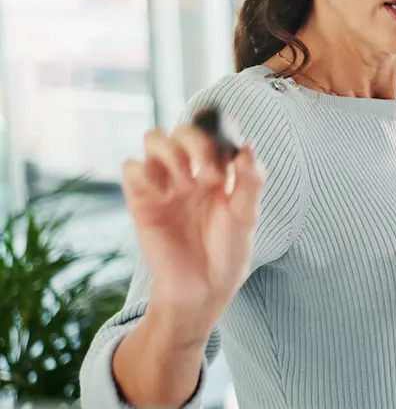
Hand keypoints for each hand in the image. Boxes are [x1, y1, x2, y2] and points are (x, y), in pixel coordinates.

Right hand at [122, 117, 264, 340]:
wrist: (203, 289)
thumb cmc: (227, 253)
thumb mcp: (247, 217)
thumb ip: (250, 181)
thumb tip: (248, 146)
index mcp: (218, 172)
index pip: (210, 133)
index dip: (211, 121)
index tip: (214, 119)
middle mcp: (190, 173)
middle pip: (181, 130)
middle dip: (198, 142)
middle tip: (212, 174)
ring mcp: (165, 185)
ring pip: (154, 139)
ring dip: (171, 152)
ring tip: (189, 183)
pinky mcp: (142, 201)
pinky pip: (131, 168)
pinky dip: (144, 172)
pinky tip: (164, 194)